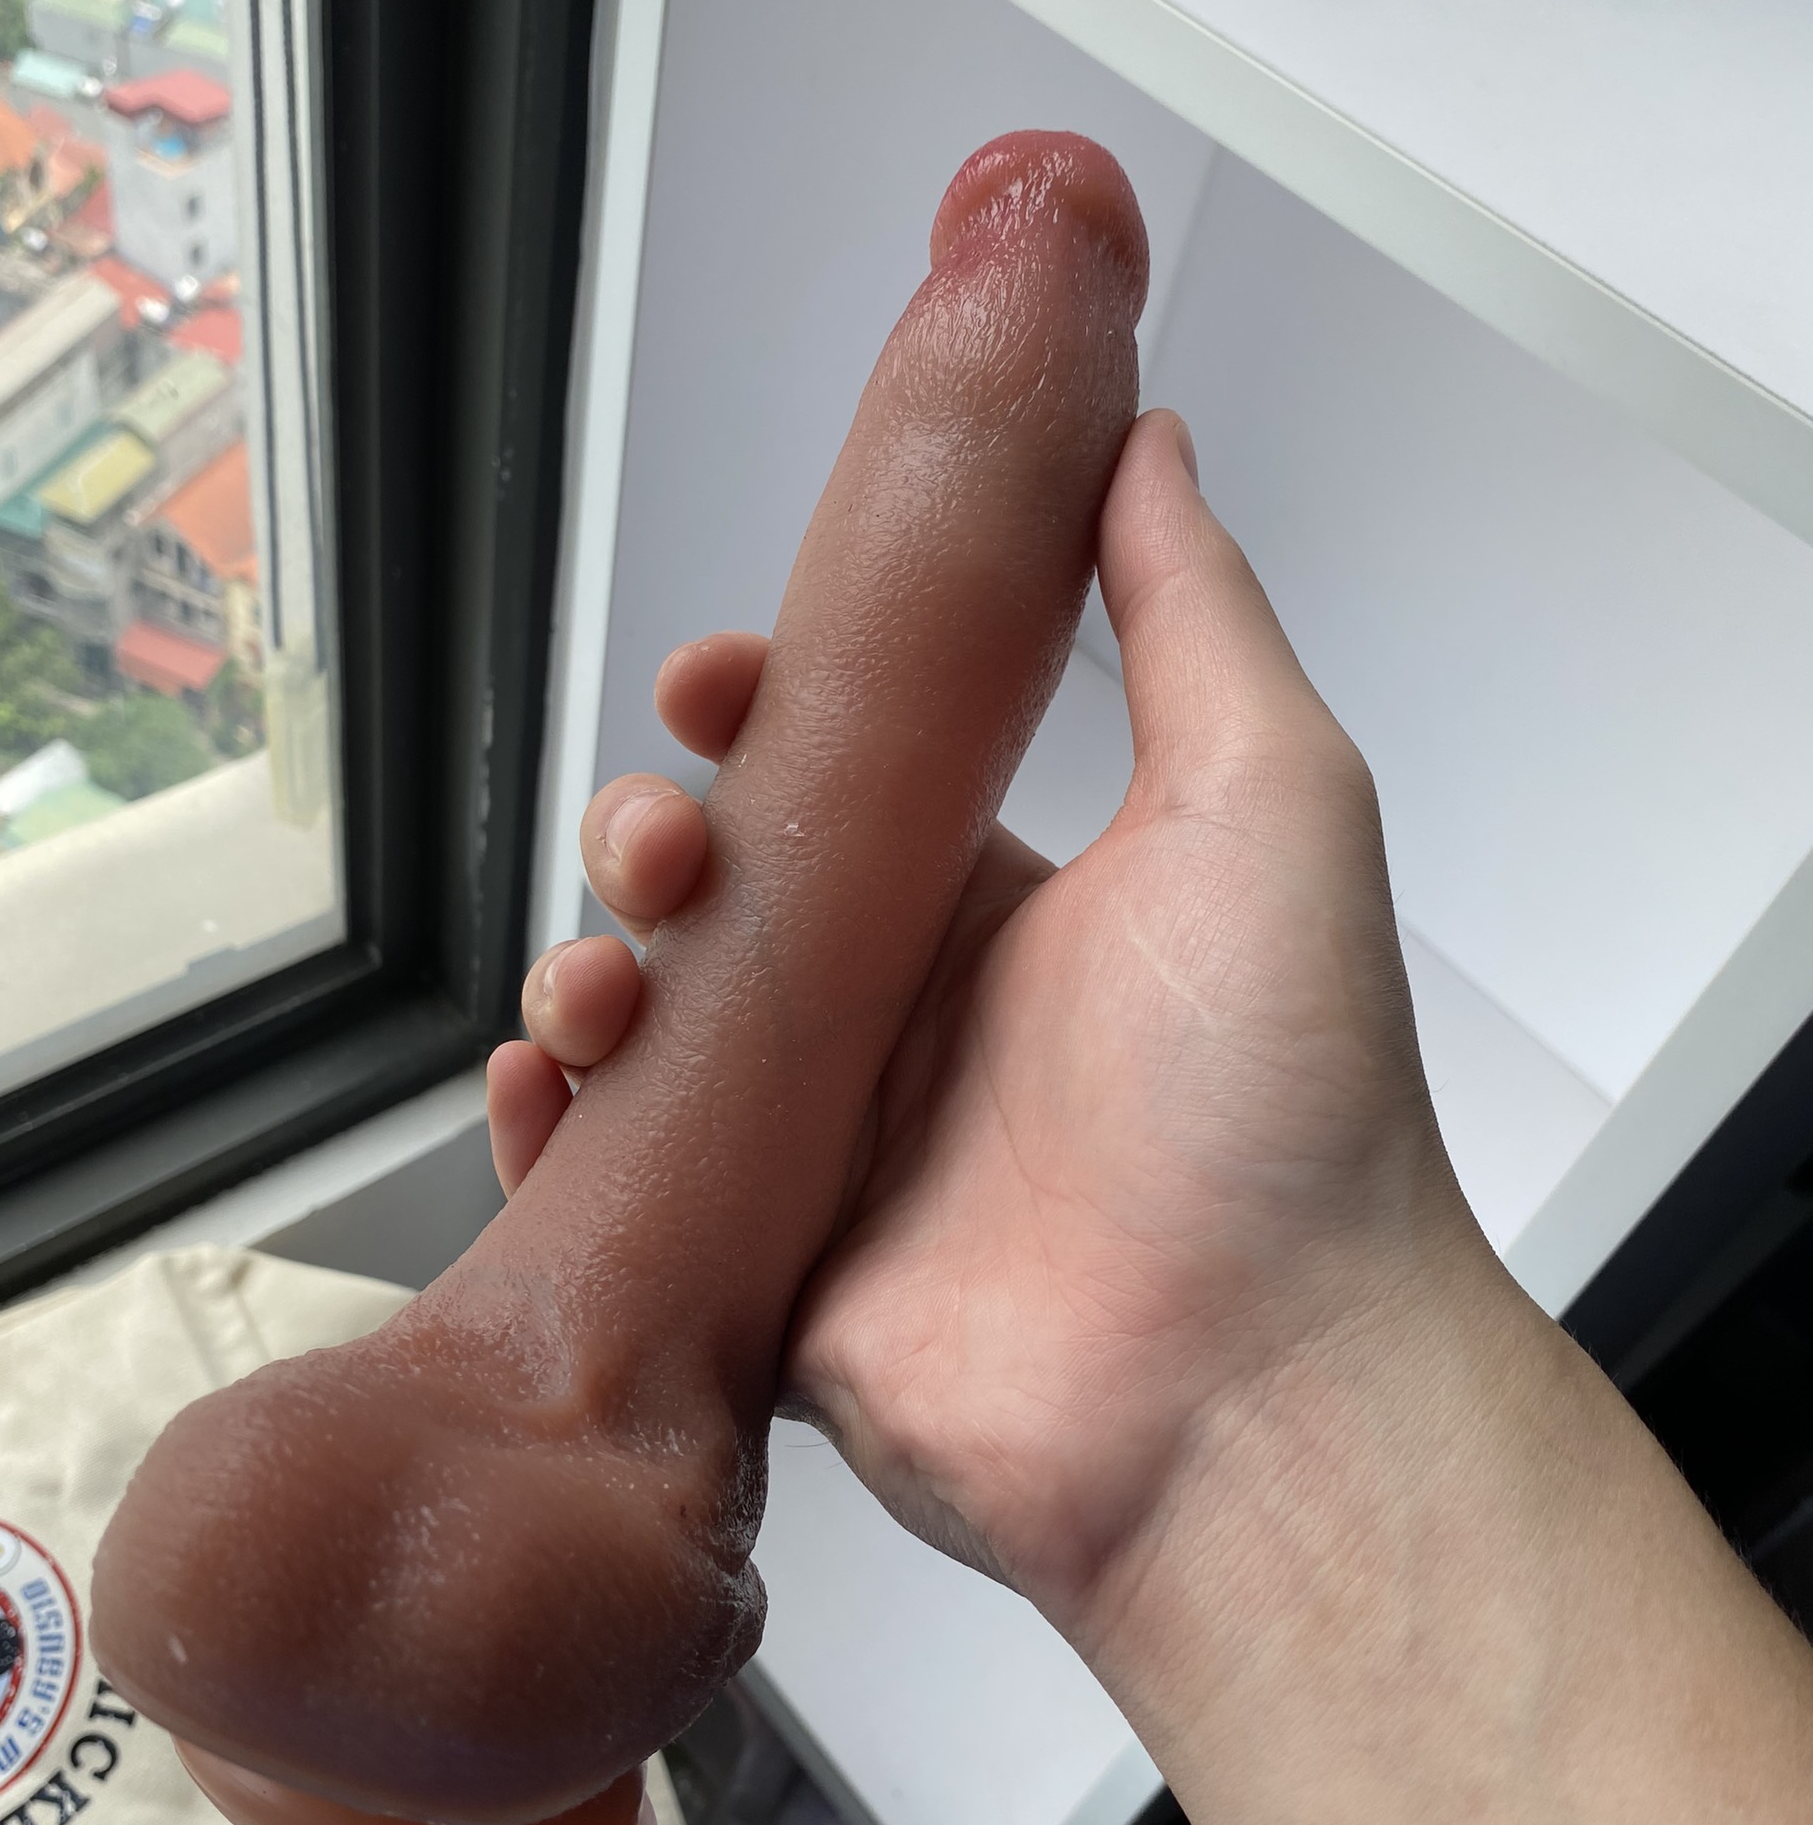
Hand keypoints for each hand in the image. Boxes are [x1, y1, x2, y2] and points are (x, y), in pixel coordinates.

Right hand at [490, 411, 1495, 1651]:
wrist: (1254, 1386)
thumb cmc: (1282, 1093)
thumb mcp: (1265, 792)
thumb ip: (1186, 607)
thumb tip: (1140, 438)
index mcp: (998, 906)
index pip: (834, 779)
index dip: (754, 715)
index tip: (715, 680)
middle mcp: (903, 1022)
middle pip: (714, 896)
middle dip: (650, 841)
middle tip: (665, 854)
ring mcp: (826, 1156)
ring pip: (646, 1034)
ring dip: (587, 973)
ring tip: (604, 985)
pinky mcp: (762, 1280)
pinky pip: (614, 1195)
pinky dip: (548, 1135)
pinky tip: (542, 1087)